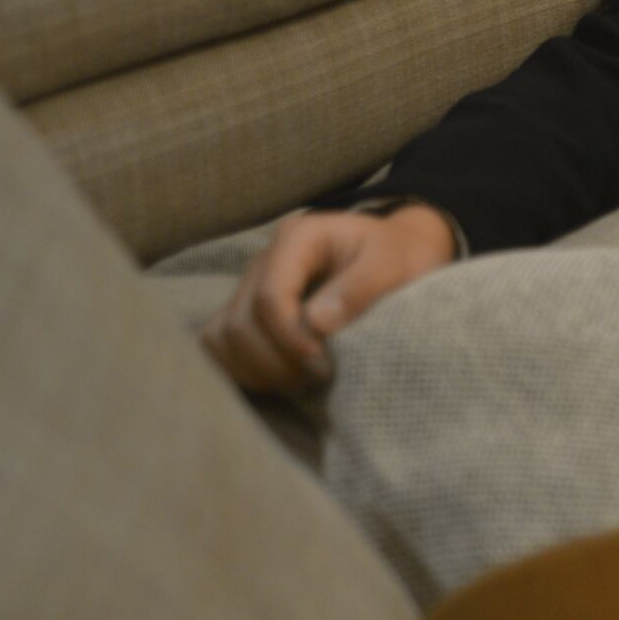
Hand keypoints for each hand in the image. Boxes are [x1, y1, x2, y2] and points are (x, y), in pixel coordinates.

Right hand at [198, 203, 456, 396]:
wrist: (397, 254)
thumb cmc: (399, 256)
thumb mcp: (394, 263)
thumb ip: (361, 287)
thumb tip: (318, 325)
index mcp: (298, 238)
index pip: (270, 295)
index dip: (289, 337)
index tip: (322, 363)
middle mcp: (264, 261)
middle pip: (239, 323)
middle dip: (275, 360)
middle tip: (317, 377)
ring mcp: (249, 287)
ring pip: (221, 338)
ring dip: (258, 369)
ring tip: (302, 380)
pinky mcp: (246, 313)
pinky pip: (219, 347)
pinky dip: (243, 370)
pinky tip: (281, 378)